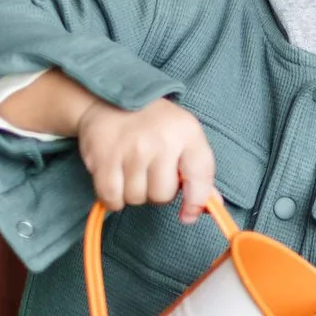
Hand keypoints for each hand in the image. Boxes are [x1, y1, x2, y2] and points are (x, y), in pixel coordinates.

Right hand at [76, 98, 219, 222]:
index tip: (189, 214)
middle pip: (163, 195)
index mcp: (187, 133)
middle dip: (157, 192)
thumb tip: (212, 206)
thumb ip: (200, 172)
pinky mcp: (103, 158)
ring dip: (135, 194)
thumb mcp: (185, 137)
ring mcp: (131, 149)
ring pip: (137, 199)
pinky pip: (113, 198)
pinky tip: (117, 182)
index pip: (200, 176)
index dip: (196, 201)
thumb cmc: (154, 124)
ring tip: (133, 172)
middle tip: (151, 174)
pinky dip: (114, 199)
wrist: (109, 101)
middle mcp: (160, 141)